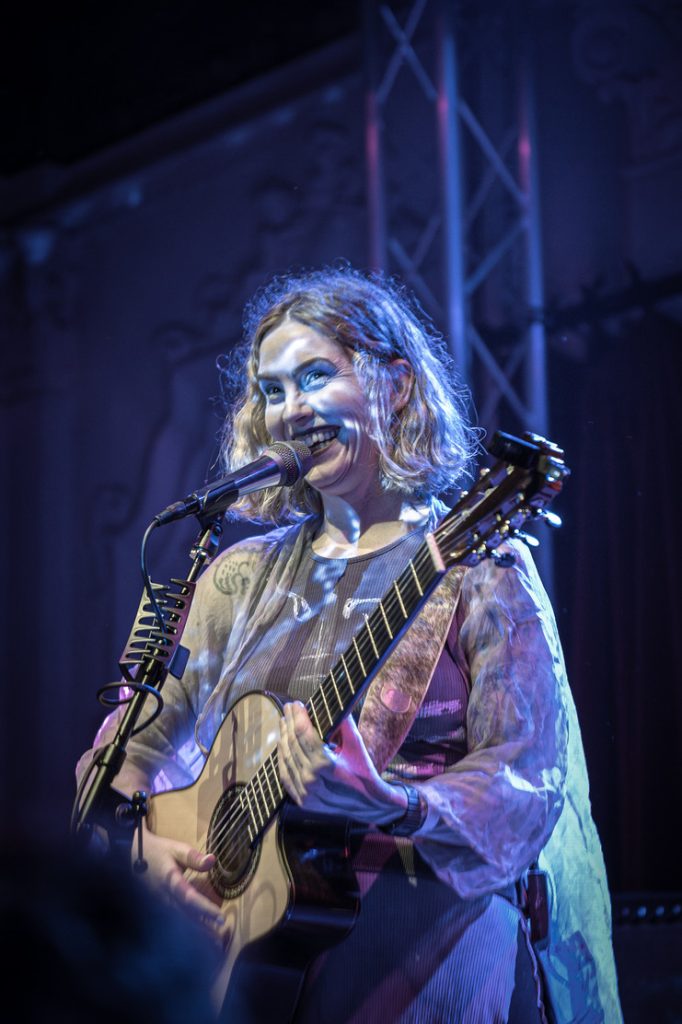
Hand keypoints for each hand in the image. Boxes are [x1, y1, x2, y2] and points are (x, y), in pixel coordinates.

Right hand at [134, 824, 225, 937]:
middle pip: (186, 918)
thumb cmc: (156, 852)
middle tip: (221, 944)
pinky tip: (197, 940)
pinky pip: (172, 923)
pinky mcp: (156, 910)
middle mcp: (164, 898)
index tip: (221, 918)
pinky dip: (186, 932)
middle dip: (203, 932)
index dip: (205, 909)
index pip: (190, 898)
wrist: (128, 857)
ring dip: (195, 935)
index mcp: (170, 882)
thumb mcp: (175, 849)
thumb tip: (212, 860)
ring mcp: (158, 906)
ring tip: (213, 946)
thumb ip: (193, 857)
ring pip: (179, 924)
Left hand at [277, 701, 406, 825]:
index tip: (295, 704)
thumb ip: (343, 723)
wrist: (370, 804)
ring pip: (286, 759)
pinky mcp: (302, 801)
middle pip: (293, 744)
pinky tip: (282, 745)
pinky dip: (282, 759)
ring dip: (283, 738)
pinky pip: (285, 776)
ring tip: (284, 722)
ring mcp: (305, 793)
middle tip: (288, 708)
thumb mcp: (357, 745)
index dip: (298, 717)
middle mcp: (311, 780)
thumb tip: (334, 703)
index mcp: (325, 765)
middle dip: (289, 723)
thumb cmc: (364, 772)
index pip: (304, 734)